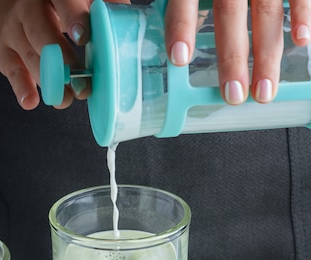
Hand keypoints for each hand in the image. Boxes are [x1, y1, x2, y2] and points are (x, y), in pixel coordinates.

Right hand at [0, 0, 91, 109]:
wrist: (9, 7)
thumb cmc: (55, 7)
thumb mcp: (76, 0)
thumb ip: (101, 4)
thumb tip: (127, 17)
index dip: (73, 16)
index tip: (83, 37)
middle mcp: (29, 8)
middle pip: (42, 32)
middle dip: (63, 61)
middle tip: (82, 83)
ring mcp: (14, 30)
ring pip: (30, 56)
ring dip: (50, 82)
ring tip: (68, 99)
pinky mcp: (4, 52)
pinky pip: (12, 71)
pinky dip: (22, 88)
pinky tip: (31, 101)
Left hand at [164, 0, 310, 103]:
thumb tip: (123, 6)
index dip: (182, 24)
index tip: (179, 58)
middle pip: (231, 12)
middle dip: (233, 56)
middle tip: (233, 95)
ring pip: (267, 11)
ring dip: (268, 54)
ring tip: (264, 91)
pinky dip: (303, 13)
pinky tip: (302, 40)